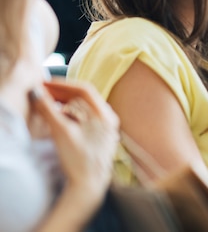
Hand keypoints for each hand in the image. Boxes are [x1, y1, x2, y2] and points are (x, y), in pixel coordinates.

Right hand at [29, 80, 118, 209]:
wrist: (89, 185)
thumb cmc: (79, 160)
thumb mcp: (61, 132)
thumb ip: (49, 110)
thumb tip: (37, 93)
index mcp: (104, 114)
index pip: (83, 89)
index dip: (63, 84)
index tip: (45, 83)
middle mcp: (108, 118)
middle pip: (85, 97)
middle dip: (62, 92)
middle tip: (43, 91)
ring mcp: (106, 127)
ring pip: (84, 107)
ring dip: (66, 103)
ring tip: (48, 102)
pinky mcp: (100, 135)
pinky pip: (85, 118)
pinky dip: (71, 114)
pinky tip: (59, 117)